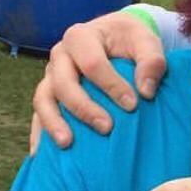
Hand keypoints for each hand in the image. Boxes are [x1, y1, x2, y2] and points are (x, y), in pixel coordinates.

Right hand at [29, 12, 167, 153]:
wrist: (116, 36)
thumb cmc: (131, 39)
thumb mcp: (146, 40)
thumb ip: (152, 60)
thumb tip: (146, 92)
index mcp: (81, 36)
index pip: (92, 63)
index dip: (111, 85)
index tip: (133, 105)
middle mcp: (60, 55)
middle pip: (62, 83)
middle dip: (83, 108)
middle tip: (107, 128)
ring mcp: (50, 75)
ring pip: (43, 99)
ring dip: (53, 122)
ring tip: (67, 144)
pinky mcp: (49, 93)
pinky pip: (38, 113)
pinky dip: (39, 132)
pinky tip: (41, 154)